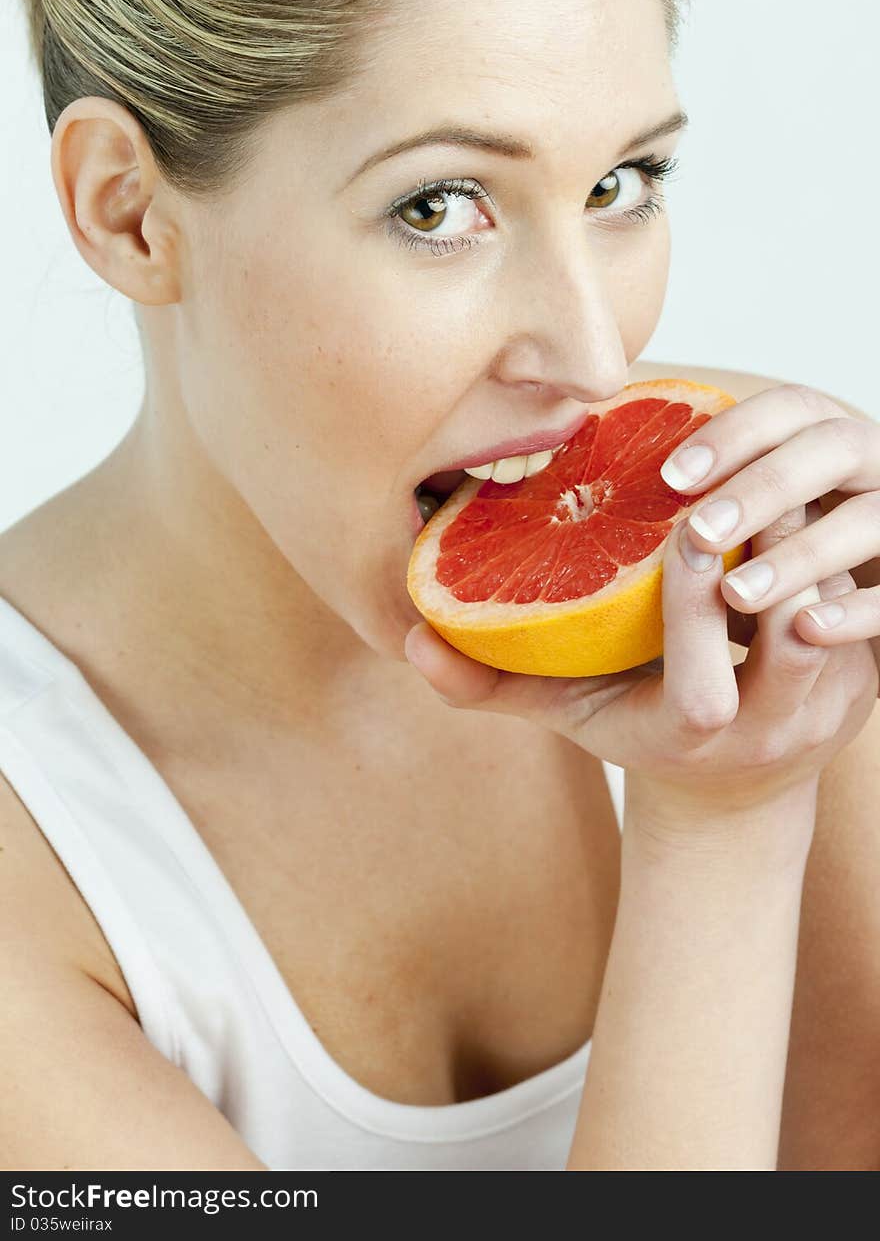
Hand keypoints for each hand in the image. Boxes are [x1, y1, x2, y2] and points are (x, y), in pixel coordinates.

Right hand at [404, 497, 878, 820]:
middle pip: (793, 639)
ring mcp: (832, 706)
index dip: (695, 608)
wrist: (735, 779)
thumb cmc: (634, 728)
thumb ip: (488, 682)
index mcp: (694, 737)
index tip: (682, 530)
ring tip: (773, 477)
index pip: (703, 685)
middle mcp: (773, 731)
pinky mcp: (868, 676)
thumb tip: (411, 642)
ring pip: (839, 611)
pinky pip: (862, 600)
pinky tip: (798, 498)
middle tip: (742, 479)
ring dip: (808, 541)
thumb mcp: (562, 713)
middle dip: (772, 554)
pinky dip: (832, 545)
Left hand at [659, 382, 879, 692]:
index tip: (670, 477)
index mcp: (820, 446)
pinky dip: (861, 610)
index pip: (791, 408)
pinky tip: (808, 630)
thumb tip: (559, 508)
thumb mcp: (716, 546)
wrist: (815, 688)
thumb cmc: (747, 601)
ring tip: (736, 593)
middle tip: (700, 532)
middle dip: (766, 484)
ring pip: (874, 517)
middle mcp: (867, 475)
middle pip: (837, 446)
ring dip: (803, 551)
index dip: (736, 432)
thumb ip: (663, 519)